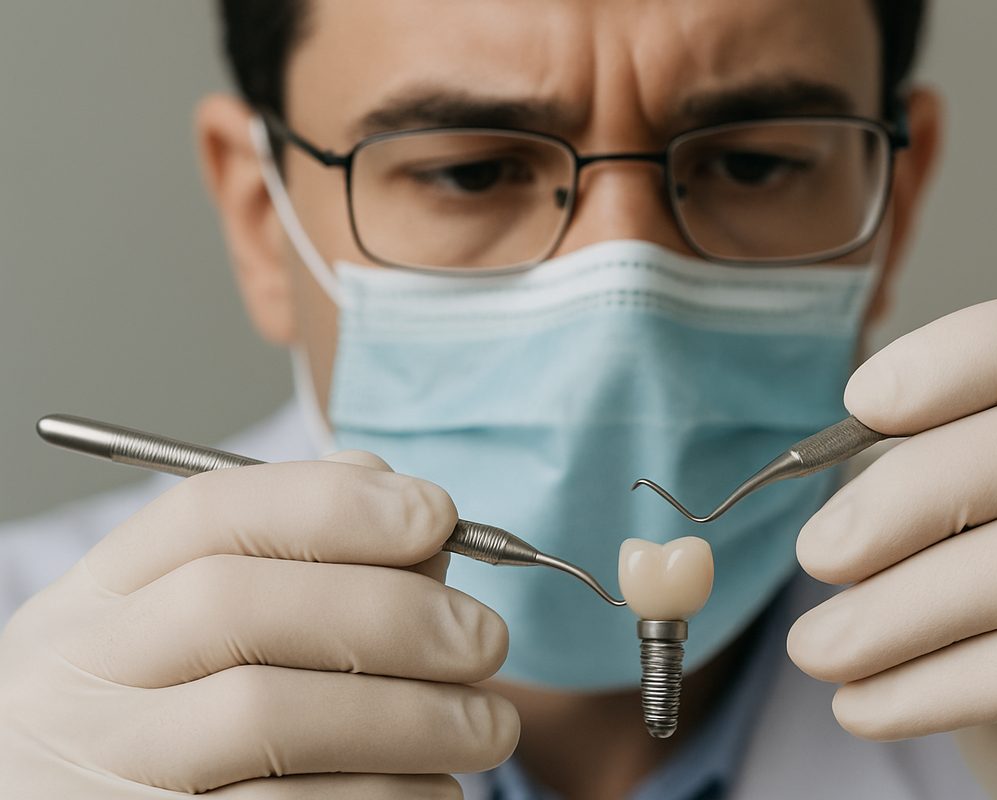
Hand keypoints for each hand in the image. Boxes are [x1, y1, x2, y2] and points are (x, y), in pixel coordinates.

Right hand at [0, 451, 516, 798]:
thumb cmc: (170, 720)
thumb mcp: (187, 629)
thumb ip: (296, 556)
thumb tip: (416, 519)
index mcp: (98, 601)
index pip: (208, 514)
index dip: (334, 505)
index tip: (437, 516)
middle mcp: (79, 679)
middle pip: (237, 607)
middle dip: (388, 611)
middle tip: (486, 638)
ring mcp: (101, 770)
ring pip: (266, 718)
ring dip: (411, 717)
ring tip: (488, 726)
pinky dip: (386, 795)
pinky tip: (434, 786)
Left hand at [788, 291, 996, 797]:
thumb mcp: (985, 527)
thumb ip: (936, 480)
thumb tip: (840, 483)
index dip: (966, 354)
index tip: (865, 401)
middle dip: (905, 497)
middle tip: (818, 552)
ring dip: (895, 610)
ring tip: (817, 647)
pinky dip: (928, 685)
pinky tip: (864, 702)